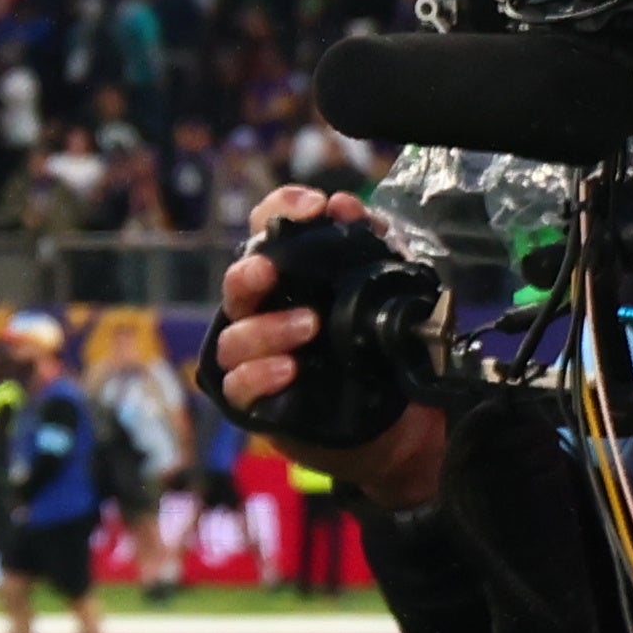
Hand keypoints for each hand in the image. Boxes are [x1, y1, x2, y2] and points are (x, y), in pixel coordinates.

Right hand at [207, 190, 444, 504]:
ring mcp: (255, 358)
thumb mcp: (390, 295)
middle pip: (237, 283)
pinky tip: (288, 370)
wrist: (399, 424)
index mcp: (289, 278)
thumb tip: (347, 207)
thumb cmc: (384, 353)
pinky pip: (237, 386)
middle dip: (250, 271)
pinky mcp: (256, 402)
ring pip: (233, 336)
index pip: (268, 229)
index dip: (281, 209)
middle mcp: (263, 312)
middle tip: (270, 269)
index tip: (316, 208)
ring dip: (267, 328)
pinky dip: (258, 375)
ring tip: (309, 327)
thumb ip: (374, 247)